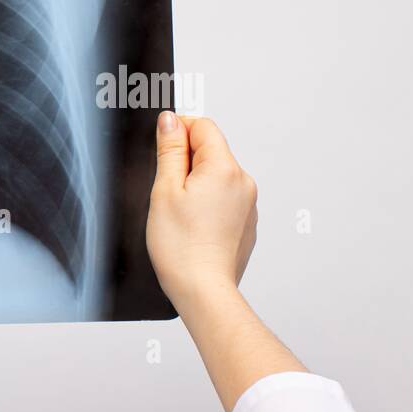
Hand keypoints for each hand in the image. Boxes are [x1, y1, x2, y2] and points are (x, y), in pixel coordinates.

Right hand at [145, 113, 257, 315]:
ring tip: (181, 212)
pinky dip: (209, 202)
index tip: (164, 150)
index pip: (203, 126)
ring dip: (197, 183)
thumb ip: (170, 149)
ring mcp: (248, 205)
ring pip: (217, 175)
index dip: (178, 132)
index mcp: (225, 169)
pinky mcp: (247, 223)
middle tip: (168, 189)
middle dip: (187, 161)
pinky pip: (225, 198)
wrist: (204, 291)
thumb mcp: (164, 190)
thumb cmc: (182, 248)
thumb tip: (171, 120)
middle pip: (211, 150)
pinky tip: (193, 224)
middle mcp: (243, 182)